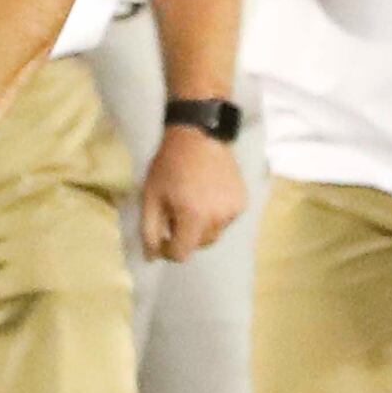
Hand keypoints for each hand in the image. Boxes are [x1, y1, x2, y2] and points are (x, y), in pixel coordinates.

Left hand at [141, 120, 245, 260]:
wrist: (200, 135)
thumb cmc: (170, 165)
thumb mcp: (150, 197)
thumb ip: (149, 230)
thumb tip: (152, 257)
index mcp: (193, 217)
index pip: (182, 254)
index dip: (168, 248)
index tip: (163, 233)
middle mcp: (217, 218)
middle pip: (199, 244)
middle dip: (186, 235)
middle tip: (176, 213)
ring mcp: (233, 210)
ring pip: (214, 233)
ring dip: (202, 226)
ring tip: (193, 203)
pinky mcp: (242, 202)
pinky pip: (226, 220)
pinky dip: (216, 215)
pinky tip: (208, 195)